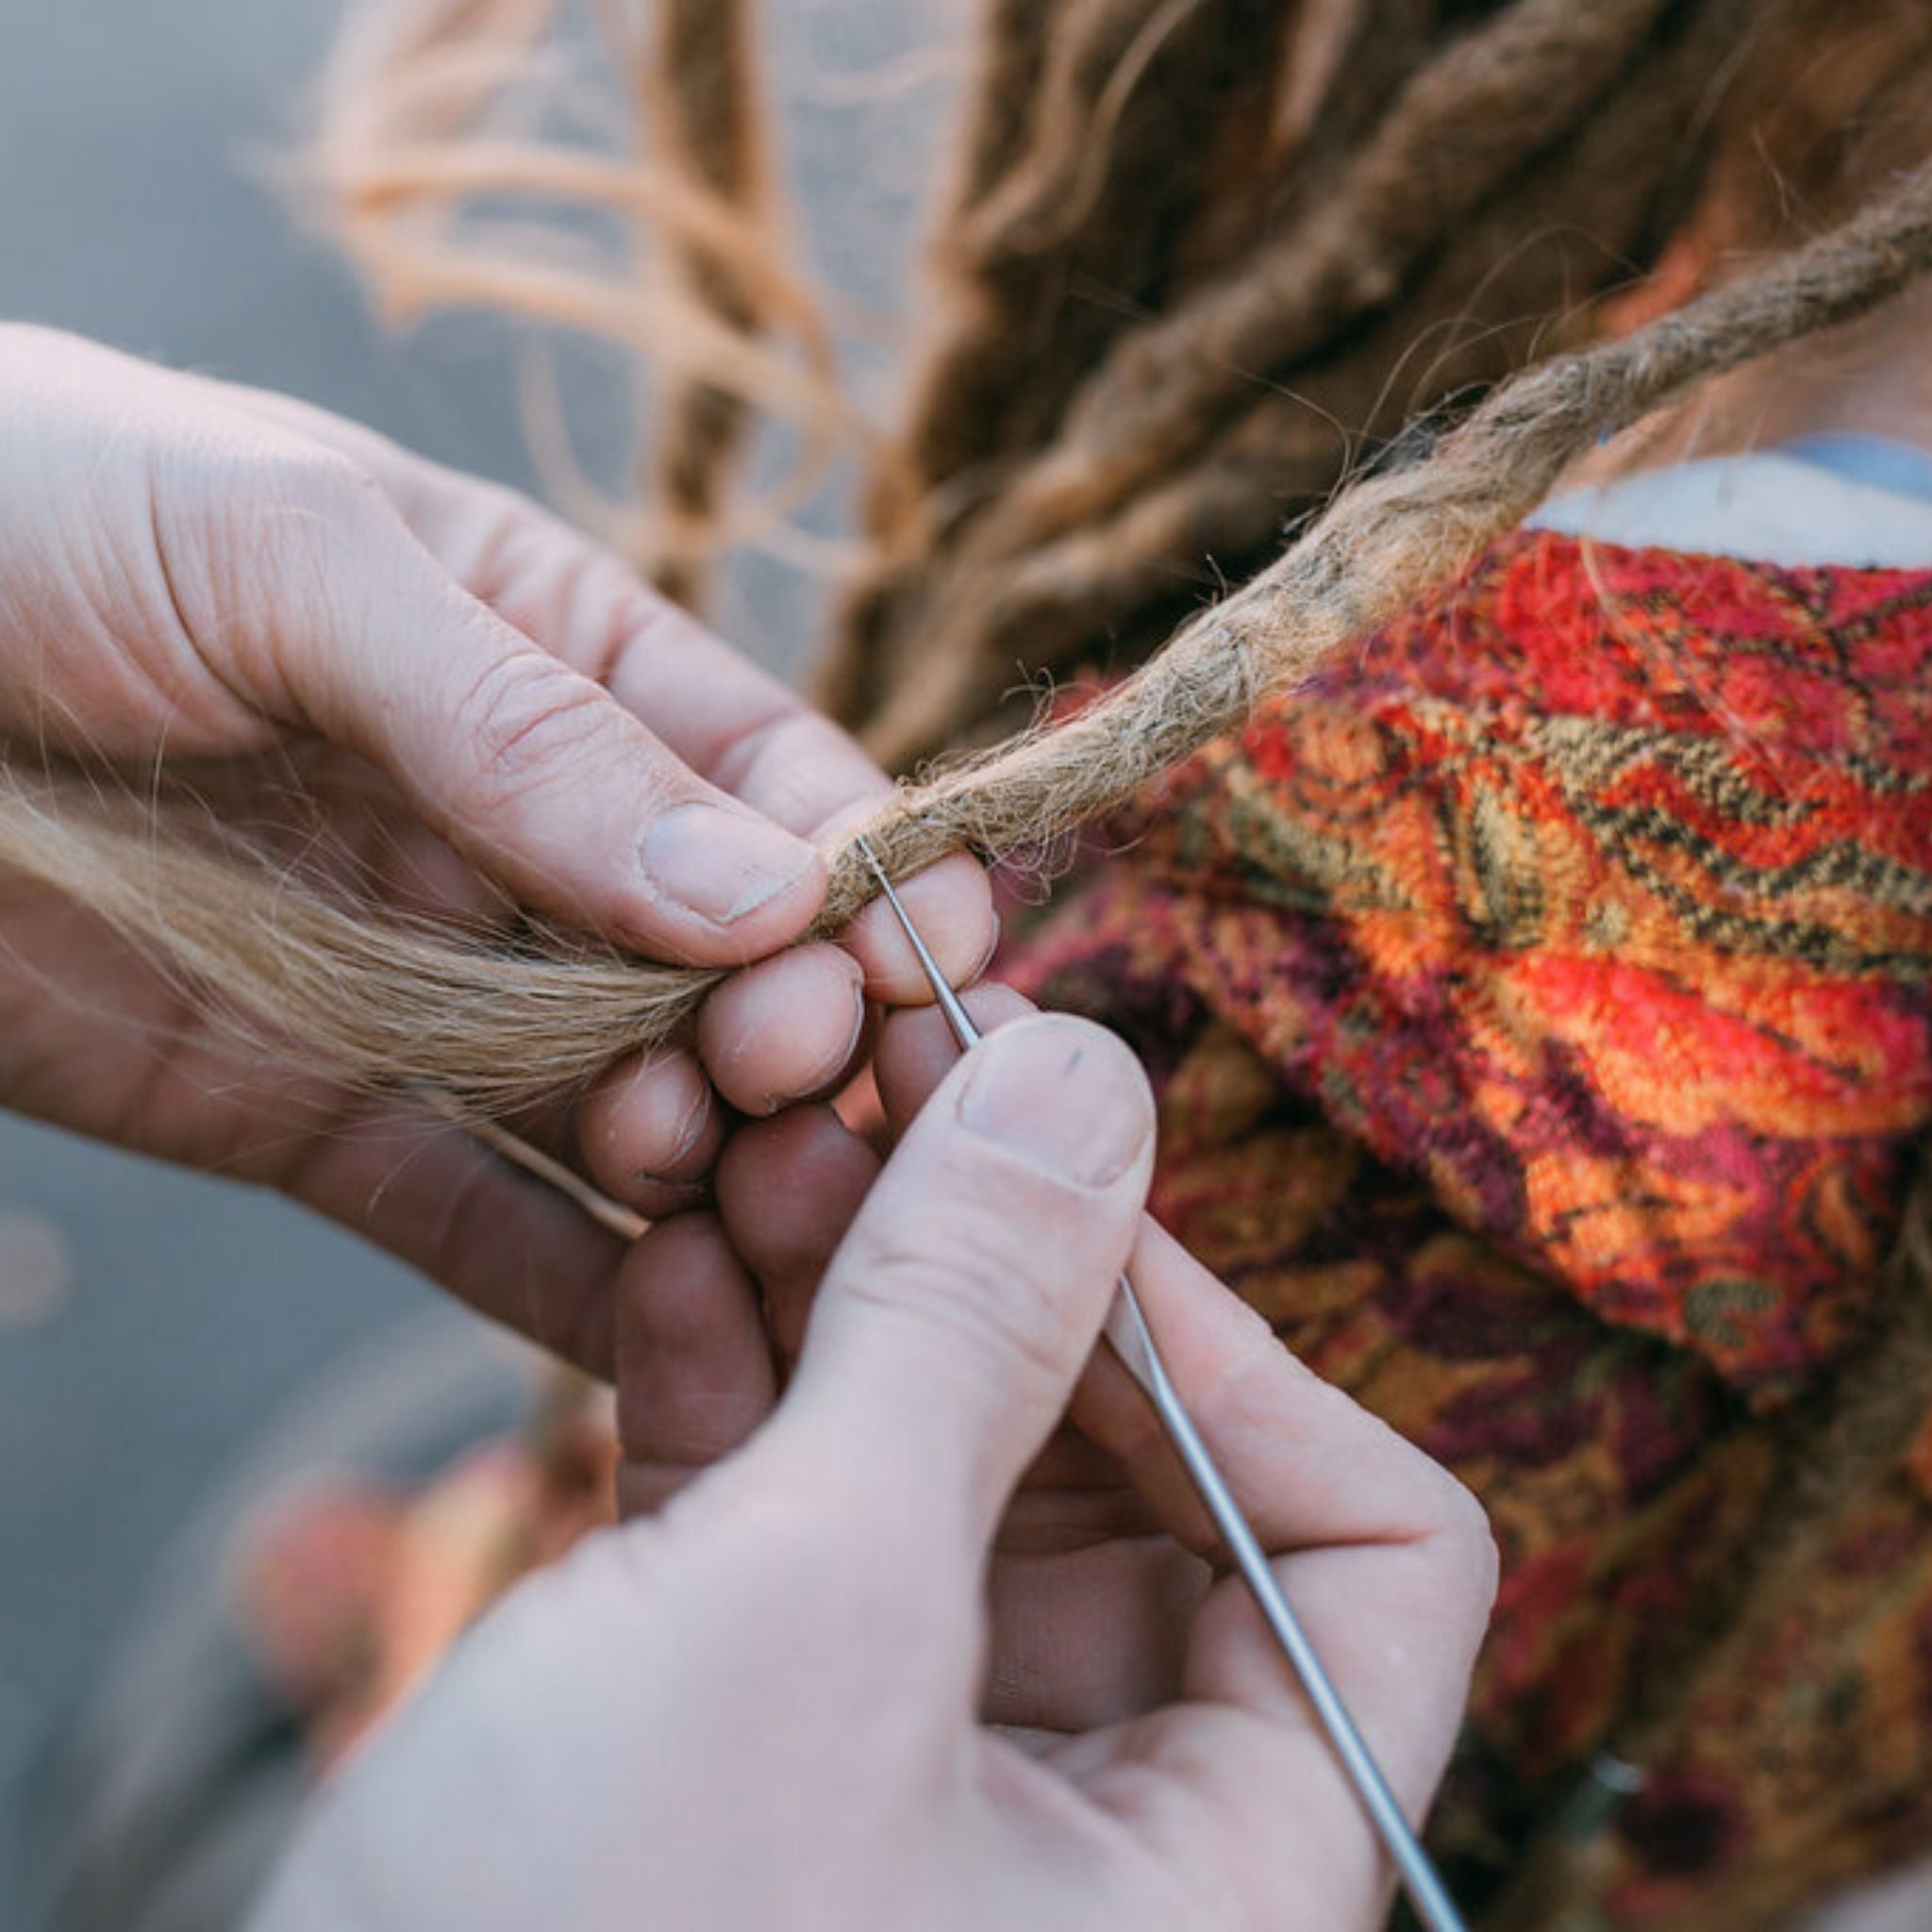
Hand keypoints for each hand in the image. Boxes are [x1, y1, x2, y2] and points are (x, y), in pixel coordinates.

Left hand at [0, 325, 990, 1356]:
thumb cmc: (36, 513)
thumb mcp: (296, 554)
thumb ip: (530, 724)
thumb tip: (767, 895)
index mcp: (561, 661)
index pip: (769, 779)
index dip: (862, 873)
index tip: (913, 964)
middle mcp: (527, 838)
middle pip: (725, 965)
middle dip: (783, 1030)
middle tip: (780, 1082)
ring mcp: (433, 986)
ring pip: (627, 1101)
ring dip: (696, 1161)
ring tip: (701, 1186)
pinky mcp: (319, 1114)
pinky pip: (477, 1214)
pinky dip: (573, 1281)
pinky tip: (655, 1332)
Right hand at [252, 1012, 1494, 1930]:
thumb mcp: (807, 1613)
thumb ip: (964, 1322)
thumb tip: (1087, 1076)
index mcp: (1223, 1878)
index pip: (1373, 1556)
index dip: (1235, 1351)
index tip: (1066, 1202)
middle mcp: (1098, 1832)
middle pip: (1127, 1474)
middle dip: (998, 1267)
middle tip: (884, 1083)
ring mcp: (917, 1776)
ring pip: (942, 1469)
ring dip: (852, 1287)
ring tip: (760, 1133)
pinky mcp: (755, 1743)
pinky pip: (800, 1524)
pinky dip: (743, 1382)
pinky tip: (672, 1256)